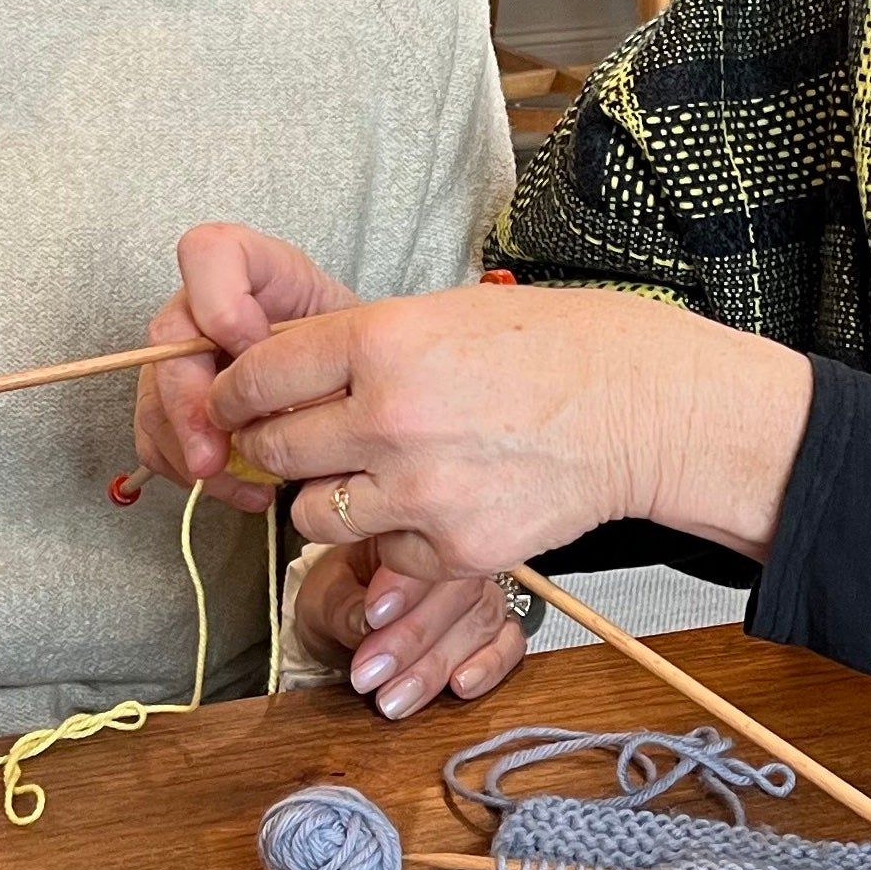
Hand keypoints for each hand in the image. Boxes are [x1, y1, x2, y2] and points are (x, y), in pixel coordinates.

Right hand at [134, 222, 361, 513]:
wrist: (357, 380)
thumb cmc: (355, 349)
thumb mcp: (352, 333)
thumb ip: (315, 347)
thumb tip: (274, 395)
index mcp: (248, 268)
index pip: (205, 253)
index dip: (220, 303)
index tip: (255, 347)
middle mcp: (202, 306)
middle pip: (166, 342)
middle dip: (189, 407)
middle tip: (216, 456)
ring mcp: (182, 354)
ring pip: (154, 399)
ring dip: (191, 451)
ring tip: (244, 485)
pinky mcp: (176, 403)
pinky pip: (157, 439)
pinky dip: (192, 472)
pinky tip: (242, 488)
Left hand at [212, 282, 813, 581]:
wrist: (639, 407)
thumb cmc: (543, 349)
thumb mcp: (437, 315)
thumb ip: (352, 348)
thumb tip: (266, 377)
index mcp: (380, 341)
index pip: (257, 377)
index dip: (234, 393)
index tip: (232, 402)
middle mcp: (391, 416)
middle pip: (275, 450)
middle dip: (275, 447)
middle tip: (297, 441)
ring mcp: (421, 491)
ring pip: (312, 515)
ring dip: (327, 498)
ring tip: (372, 474)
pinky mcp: (454, 549)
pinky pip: (382, 554)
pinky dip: (395, 536)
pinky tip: (434, 502)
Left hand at [289, 538, 528, 718]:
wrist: (344, 629)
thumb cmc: (338, 601)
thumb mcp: (323, 597)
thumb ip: (342, 606)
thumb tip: (364, 621)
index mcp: (412, 533)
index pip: (424, 553)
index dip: (403, 590)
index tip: (371, 619)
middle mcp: (456, 560)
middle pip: (457, 594)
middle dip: (410, 641)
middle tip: (368, 675)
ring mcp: (480, 593)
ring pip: (479, 623)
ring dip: (436, 666)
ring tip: (392, 698)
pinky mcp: (494, 630)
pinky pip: (509, 644)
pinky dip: (489, 665)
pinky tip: (459, 686)